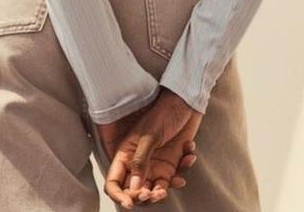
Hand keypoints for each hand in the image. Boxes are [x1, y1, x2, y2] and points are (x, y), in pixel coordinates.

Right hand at [99, 88, 202, 207]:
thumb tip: (134, 188)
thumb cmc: (164, 112)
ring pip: (155, 190)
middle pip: (135, 191)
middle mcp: (139, 163)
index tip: (130, 203)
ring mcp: (156, 164)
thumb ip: (141, 161)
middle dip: (145, 197)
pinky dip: (183, 170)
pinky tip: (188, 155)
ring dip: (164, 191)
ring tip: (177, 180)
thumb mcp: (150, 135)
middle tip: (156, 193)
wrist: (186, 101)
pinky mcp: (172, 164)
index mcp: (126, 154)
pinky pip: (175, 179)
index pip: (115, 181)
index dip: (119, 195)